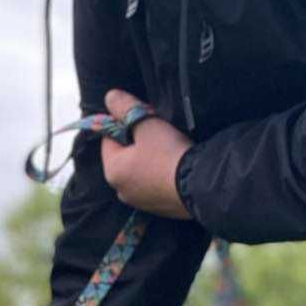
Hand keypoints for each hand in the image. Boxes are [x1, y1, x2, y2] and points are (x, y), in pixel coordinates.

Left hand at [102, 90, 191, 218]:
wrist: (197, 186)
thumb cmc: (167, 153)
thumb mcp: (146, 124)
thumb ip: (126, 109)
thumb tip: (109, 96)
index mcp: (112, 171)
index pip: (108, 139)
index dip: (123, 122)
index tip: (142, 115)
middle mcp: (120, 191)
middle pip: (124, 156)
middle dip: (137, 140)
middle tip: (157, 129)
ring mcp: (139, 202)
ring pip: (139, 171)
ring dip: (149, 157)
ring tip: (167, 146)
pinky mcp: (157, 208)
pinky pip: (153, 184)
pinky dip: (159, 173)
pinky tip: (173, 164)